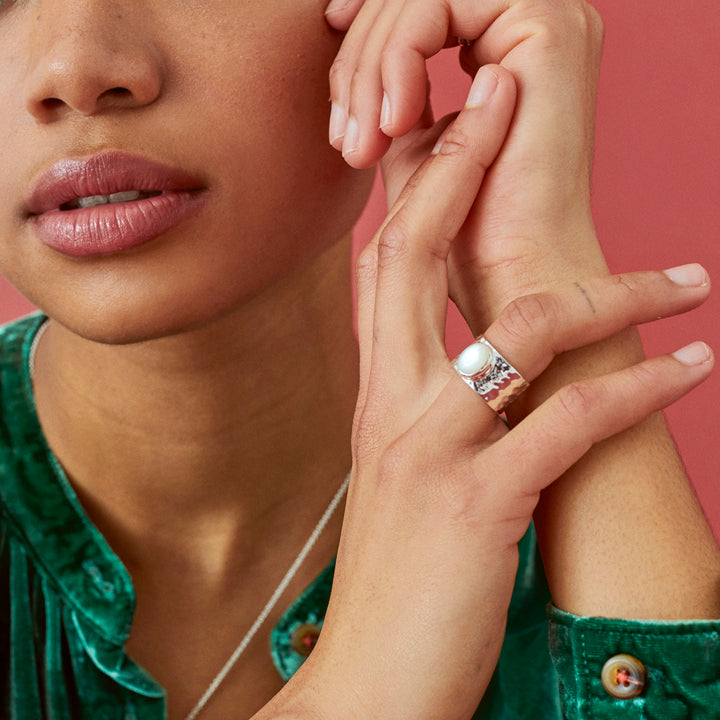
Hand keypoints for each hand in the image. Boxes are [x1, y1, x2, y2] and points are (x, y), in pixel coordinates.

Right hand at [270, 65, 712, 719]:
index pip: (384, 266)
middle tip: (507, 101)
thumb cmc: (396, 570)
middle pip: (417, 256)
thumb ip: (424, 406)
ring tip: (691, 280)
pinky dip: (638, 389)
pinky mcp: (478, 504)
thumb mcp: (399, 469)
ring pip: (523, 331)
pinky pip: (569, 421)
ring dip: (617, 292)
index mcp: (375, 395)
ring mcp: (431, 450)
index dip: (414, 189)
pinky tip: (691, 369)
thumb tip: (470, 357)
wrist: (372, 676)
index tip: (452, 129)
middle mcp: (392, 405)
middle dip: (462, 168)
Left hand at [326, 0, 606, 328]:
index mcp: (507, 40)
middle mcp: (531, 20)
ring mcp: (548, 16)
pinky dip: (397, 59)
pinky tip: (393, 123)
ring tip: (362, 144)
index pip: (421, 6)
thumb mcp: (412, 144)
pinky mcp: (548, 26)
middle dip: (359, 62)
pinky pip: (438, 6)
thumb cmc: (465, 229)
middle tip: (343, 137)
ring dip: (371, 67)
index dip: (368, 30)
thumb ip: (392, 91)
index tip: (335, 93)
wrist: (509, 273)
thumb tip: (352, 44)